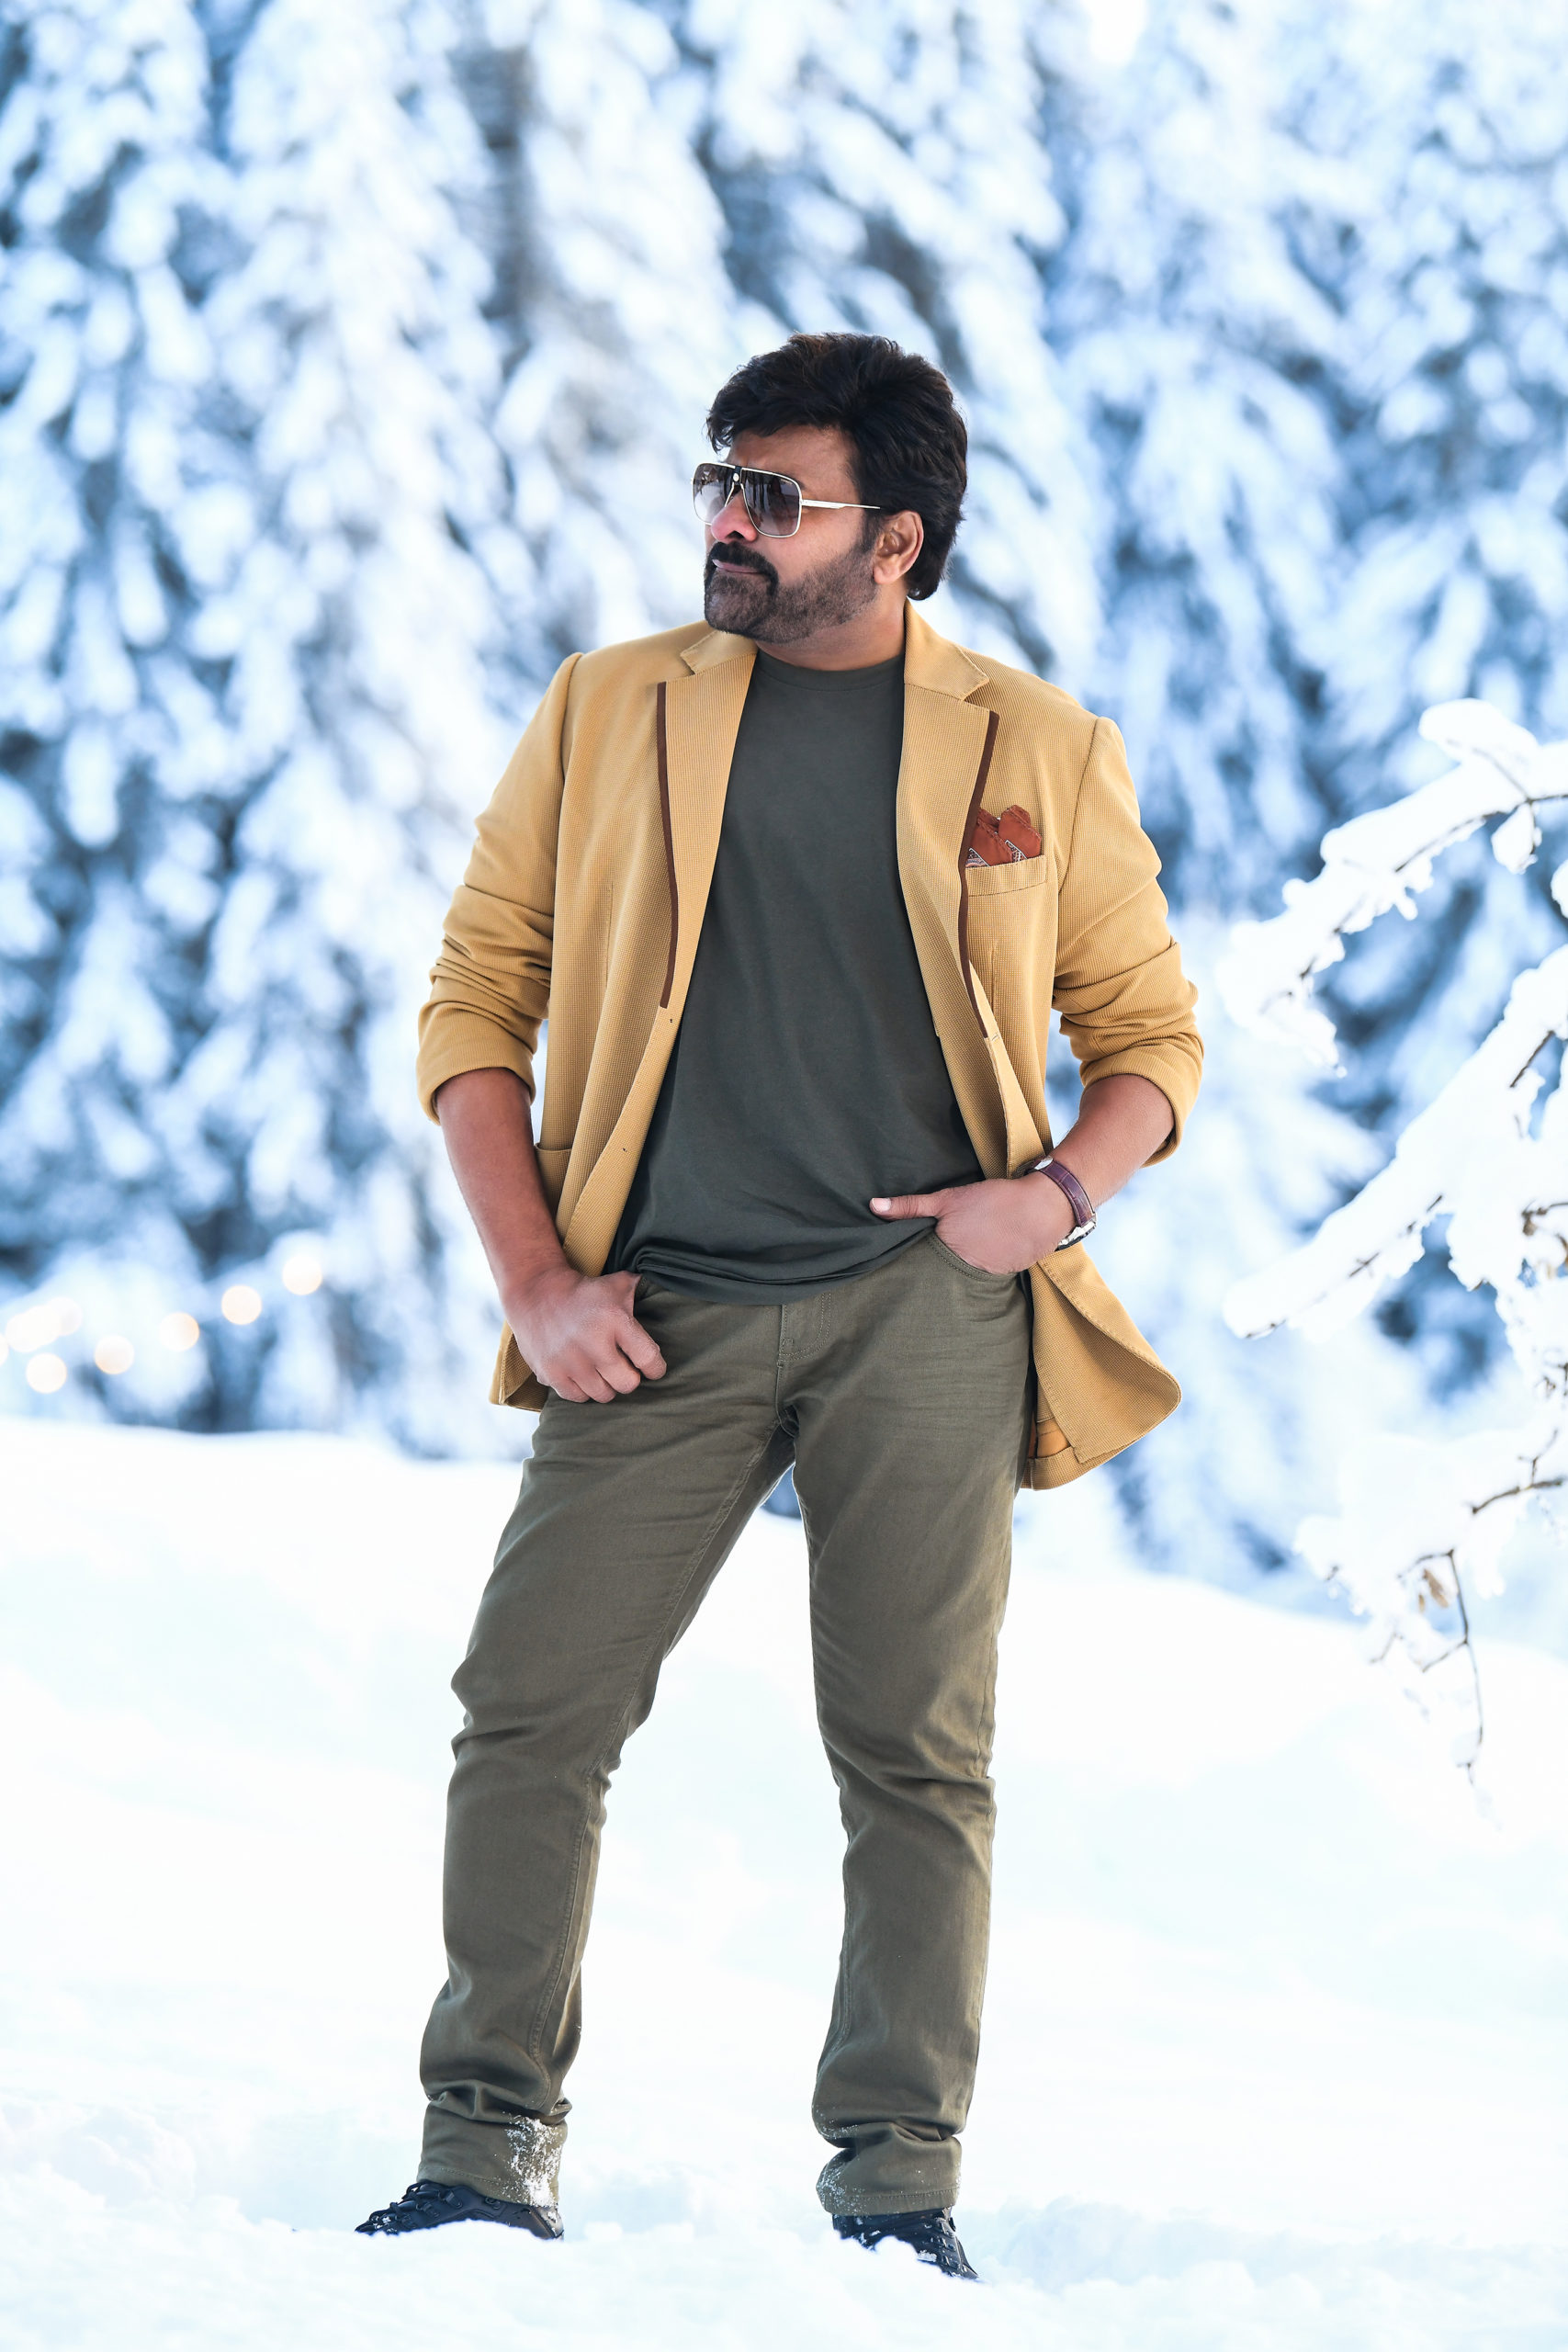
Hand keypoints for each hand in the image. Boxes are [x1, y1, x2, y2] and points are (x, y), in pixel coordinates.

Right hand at [504, 1263, 666, 1402]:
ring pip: (604, 1394)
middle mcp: (593, 1343)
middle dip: (630, 1377)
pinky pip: (578, 1397)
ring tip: (603, 1371)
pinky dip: (583, 1389)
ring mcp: (570, 1361)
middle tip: (624, 1368)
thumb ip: (644, 1291)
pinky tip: (583, 1375)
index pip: (649, 1359)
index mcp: (615, 1320)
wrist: (535, 1292)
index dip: (655, 1368)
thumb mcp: (618, 1284)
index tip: (652, 1367)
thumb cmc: (584, 1292)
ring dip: (607, 1385)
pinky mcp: (550, 1372)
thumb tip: (671, 1287)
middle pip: (628, 1384)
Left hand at [869, 1172, 1074, 1272]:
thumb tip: (873, 1206)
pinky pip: (989, 1273)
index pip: (923, 1264)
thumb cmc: (994, 1199)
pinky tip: (991, 1249)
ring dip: (966, 1265)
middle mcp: (965, 1271)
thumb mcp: (948, 1199)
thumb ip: (910, 1206)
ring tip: (973, 1247)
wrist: (1045, 1206)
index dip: (920, 1258)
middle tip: (951, 1246)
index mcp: (947, 1254)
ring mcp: (988, 1276)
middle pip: (945, 1272)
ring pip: (967, 1274)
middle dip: (943, 1264)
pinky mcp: (1007, 1275)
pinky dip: (987, 1263)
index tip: (916, 1255)